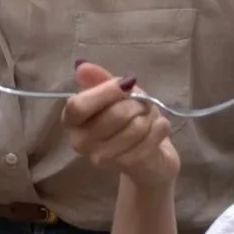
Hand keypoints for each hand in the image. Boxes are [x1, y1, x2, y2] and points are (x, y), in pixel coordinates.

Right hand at [62, 60, 178, 190]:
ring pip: (135, 127)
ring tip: (150, 117)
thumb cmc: (129, 120)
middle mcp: (80, 141)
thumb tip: (82, 66)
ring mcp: (101, 158)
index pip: (78, 106)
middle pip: (114, 114)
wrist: (148, 158)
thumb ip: (100, 79)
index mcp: (72, 120)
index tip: (127, 84)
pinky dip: (161, 127)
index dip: (106, 91)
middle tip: (143, 105)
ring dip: (150, 116)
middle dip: (137, 104)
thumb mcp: (117, 94)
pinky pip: (149, 139)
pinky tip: (159, 128)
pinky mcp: (125, 167)